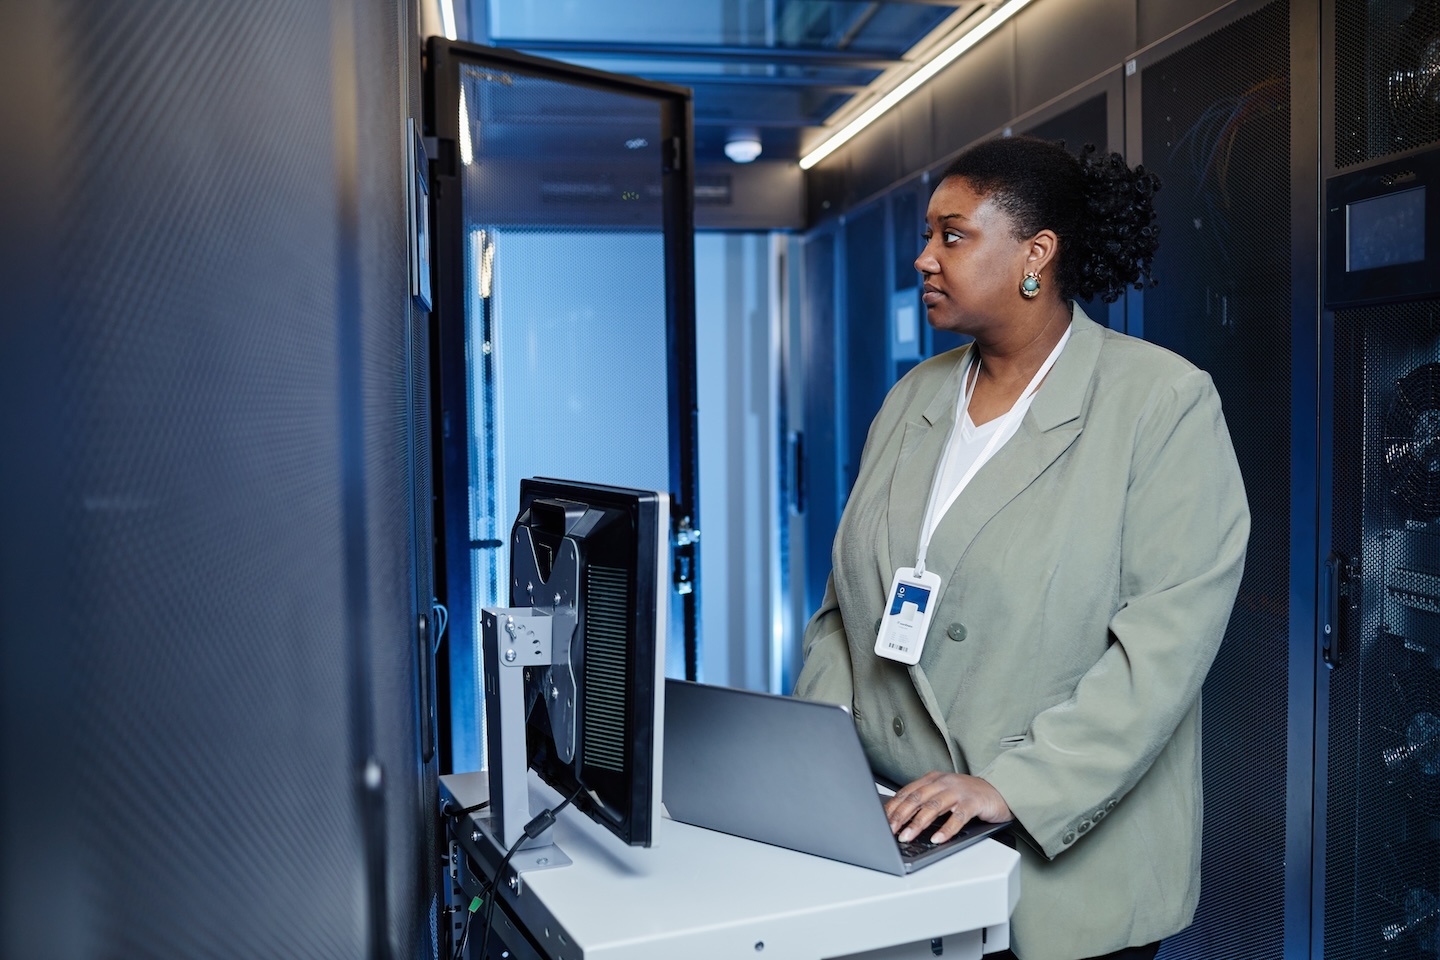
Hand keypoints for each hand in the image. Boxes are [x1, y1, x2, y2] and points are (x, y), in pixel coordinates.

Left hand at [885, 772, 1013, 842]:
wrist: (1001, 790)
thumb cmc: (969, 795)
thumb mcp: (943, 794)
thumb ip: (925, 802)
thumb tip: (900, 819)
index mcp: (933, 779)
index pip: (907, 792)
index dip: (893, 807)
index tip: (881, 821)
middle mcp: (944, 782)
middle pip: (916, 798)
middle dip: (900, 815)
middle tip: (889, 830)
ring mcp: (959, 791)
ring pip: (933, 806)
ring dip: (917, 823)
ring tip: (906, 836)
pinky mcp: (974, 802)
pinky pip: (958, 817)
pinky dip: (946, 829)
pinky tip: (937, 839)